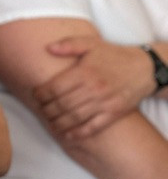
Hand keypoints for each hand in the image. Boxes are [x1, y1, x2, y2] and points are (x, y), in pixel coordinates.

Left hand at [34, 36, 153, 138]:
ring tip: (49, 123)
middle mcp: (93, 89)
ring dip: (58, 123)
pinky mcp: (114, 113)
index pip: (56, 87)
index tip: (34, 96)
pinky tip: (67, 135)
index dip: (41, 94)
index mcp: (84, 72)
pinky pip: (93, 127)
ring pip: (75, 117)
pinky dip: (79, 133)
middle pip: (63, 104)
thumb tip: (48, 48)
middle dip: (47, 110)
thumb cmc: (112, 55)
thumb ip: (68, 45)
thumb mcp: (90, 43)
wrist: (143, 68)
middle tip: (39, 111)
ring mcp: (104, 103)